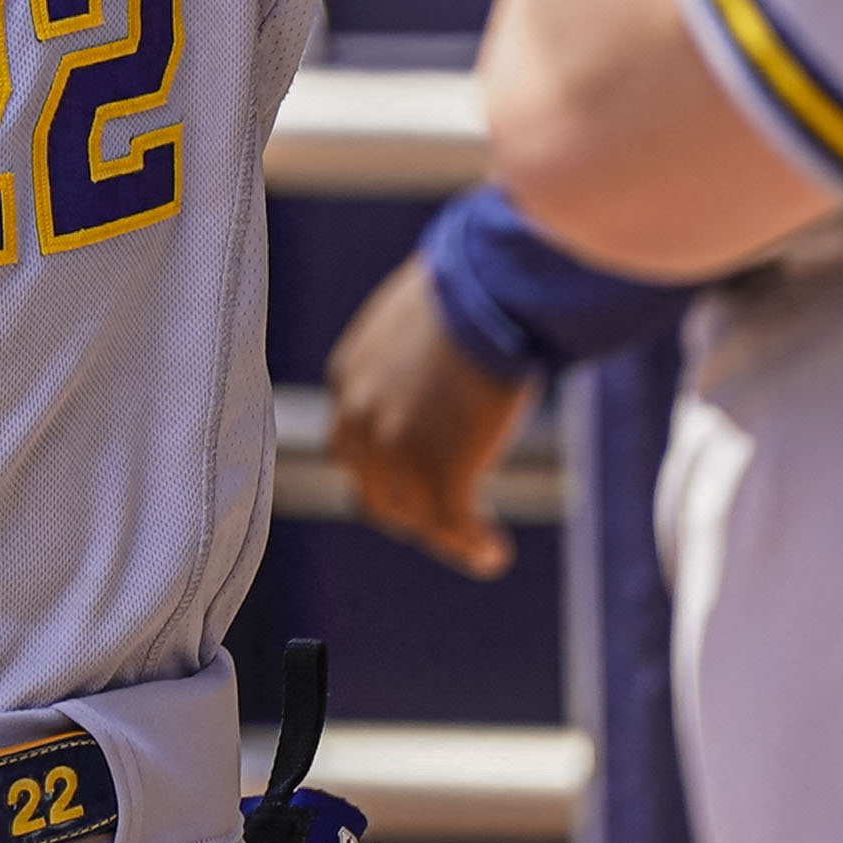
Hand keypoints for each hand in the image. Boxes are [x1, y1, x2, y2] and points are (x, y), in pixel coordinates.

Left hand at [324, 255, 532, 577]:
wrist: (487, 293)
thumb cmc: (465, 289)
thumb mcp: (415, 319)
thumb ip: (410, 356)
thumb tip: (440, 364)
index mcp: (348, 380)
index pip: (354, 448)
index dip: (385, 471)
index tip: (417, 480)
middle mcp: (359, 420)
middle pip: (374, 492)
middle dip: (408, 511)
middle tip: (443, 522)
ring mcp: (397, 451)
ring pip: (414, 517)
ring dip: (445, 536)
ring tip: (477, 544)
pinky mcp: (441, 471)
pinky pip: (454, 525)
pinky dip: (473, 546)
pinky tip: (494, 553)